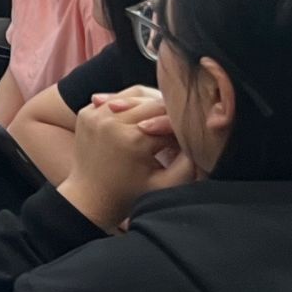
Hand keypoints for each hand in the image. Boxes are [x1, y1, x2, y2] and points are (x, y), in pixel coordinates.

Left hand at [58, 86, 194, 231]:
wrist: (90, 196)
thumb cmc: (131, 194)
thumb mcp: (167, 185)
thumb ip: (191, 162)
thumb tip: (205, 135)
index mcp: (132, 139)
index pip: (170, 120)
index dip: (186, 127)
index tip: (195, 134)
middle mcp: (110, 121)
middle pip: (153, 104)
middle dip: (171, 111)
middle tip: (185, 119)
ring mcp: (94, 114)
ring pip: (135, 95)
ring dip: (153, 102)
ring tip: (166, 113)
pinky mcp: (86, 112)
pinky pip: (116, 98)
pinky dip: (132, 102)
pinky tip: (144, 111)